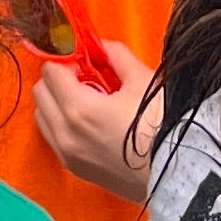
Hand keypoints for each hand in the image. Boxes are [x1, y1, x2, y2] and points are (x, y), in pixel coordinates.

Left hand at [34, 48, 154, 197]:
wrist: (179, 174)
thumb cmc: (164, 126)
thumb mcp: (143, 80)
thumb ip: (116, 56)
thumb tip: (100, 46)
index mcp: (78, 108)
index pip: (51, 70)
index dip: (67, 58)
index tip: (84, 59)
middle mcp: (65, 134)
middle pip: (41, 92)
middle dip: (58, 79)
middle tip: (86, 77)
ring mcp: (68, 156)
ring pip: (43, 117)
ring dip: (56, 103)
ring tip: (89, 102)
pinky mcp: (76, 171)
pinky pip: (54, 139)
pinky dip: (61, 125)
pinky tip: (90, 123)